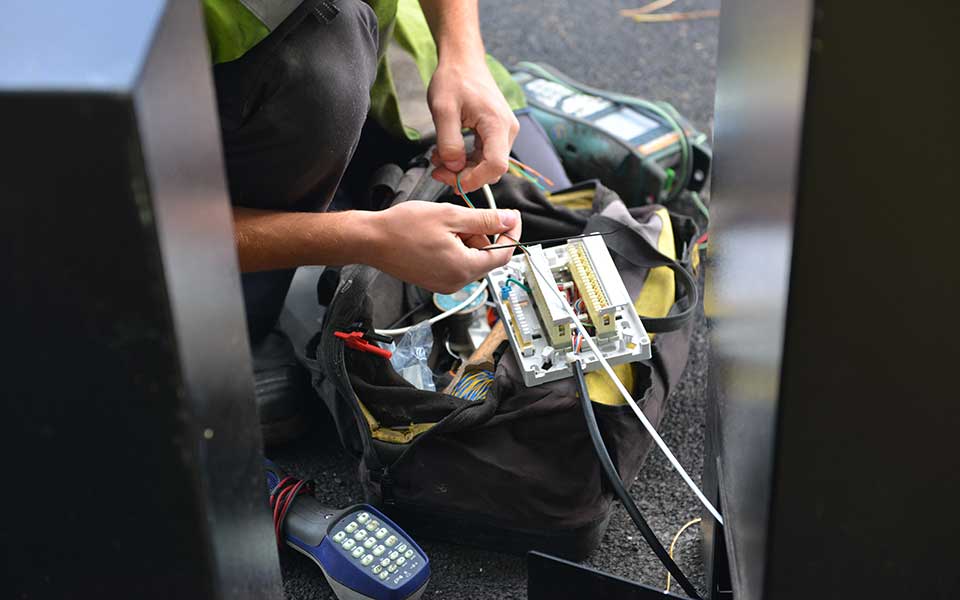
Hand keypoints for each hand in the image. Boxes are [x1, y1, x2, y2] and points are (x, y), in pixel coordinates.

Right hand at [364, 201, 521, 292]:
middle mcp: (457, 282)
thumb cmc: (403, 227)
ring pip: (471, 260)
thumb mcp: (451, 216)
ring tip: (447, 224)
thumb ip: (485, 220)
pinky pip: (457, 264)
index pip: (503, 255)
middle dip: (483, 235)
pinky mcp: (435, 282)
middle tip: (467, 216)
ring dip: (468, 240)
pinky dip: (456, 248)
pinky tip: (440, 235)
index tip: (511, 217)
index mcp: (464, 268)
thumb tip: (509, 220)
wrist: (371, 240)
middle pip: (487, 258)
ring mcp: (445, 284)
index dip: (511, 234)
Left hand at [427, 57, 519, 192]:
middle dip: (464, 176)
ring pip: (487, 165)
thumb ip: (448, 142)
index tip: (450, 180)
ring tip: (438, 159)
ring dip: (463, 169)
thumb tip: (454, 167)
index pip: (496, 166)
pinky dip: (465, 160)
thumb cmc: (454, 79)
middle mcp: (507, 130)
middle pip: (492, 170)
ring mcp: (504, 132)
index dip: (474, 179)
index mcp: (497, 124)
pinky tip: (447, 153)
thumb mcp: (443, 110)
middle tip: (437, 170)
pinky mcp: (496, 133)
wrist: (463, 61)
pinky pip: (484, 156)